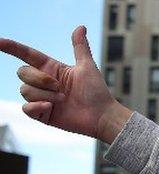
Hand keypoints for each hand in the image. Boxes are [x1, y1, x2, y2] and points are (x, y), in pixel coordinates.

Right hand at [0, 26, 131, 142]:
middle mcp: (44, 83)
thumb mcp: (87, 66)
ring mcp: (42, 98)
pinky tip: (52, 107)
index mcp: (51, 69)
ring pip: (25, 90)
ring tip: (63, 99)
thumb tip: (81, 27)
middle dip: (40, 79)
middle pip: (22, 72)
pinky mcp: (43, 114)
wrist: (102, 115)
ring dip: (44, 94)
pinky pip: (26, 108)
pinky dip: (37, 106)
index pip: (26, 54)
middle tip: (60, 87)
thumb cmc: (97, 92)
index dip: (11, 47)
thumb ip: (80, 47)